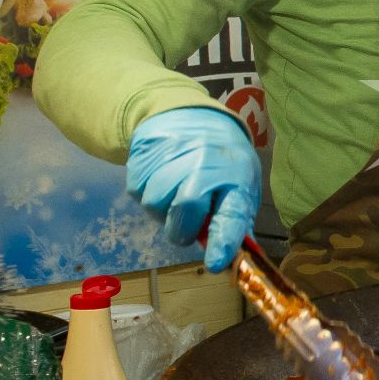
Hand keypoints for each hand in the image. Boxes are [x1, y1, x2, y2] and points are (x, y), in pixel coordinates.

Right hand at [127, 107, 260, 273]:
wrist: (187, 117)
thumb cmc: (221, 162)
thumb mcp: (240, 184)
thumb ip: (235, 221)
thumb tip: (235, 260)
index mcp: (236, 174)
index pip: (231, 212)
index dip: (223, 240)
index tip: (215, 262)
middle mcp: (204, 161)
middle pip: (186, 206)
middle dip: (183, 228)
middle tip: (187, 225)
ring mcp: (170, 156)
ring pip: (156, 204)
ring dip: (164, 212)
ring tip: (175, 194)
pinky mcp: (141, 156)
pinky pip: (138, 193)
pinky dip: (149, 196)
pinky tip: (161, 180)